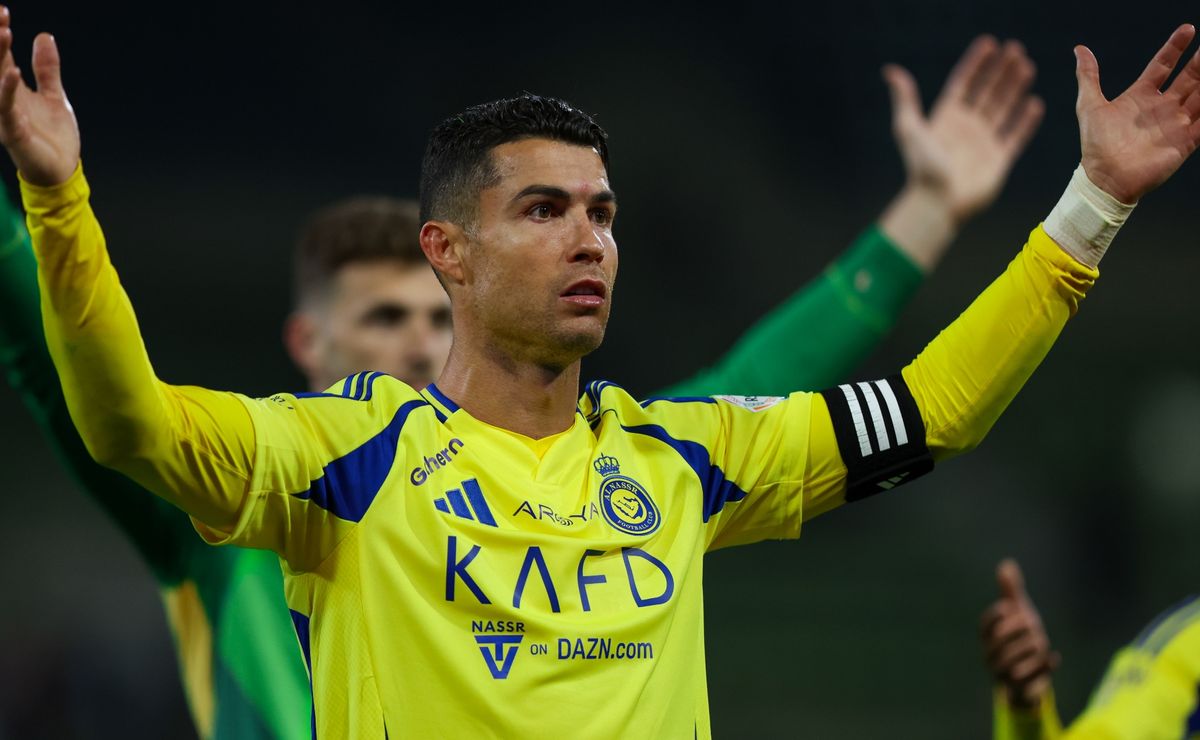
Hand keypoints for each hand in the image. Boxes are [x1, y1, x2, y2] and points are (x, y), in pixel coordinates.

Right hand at [0, 7, 78, 186]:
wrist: (62, 171)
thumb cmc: (53, 136)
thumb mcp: (53, 95)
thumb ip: (46, 68)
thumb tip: (44, 36)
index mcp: (12, 89)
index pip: (1, 55)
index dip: (0, 33)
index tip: (3, 11)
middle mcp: (4, 99)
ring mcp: (6, 115)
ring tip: (4, 33)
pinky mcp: (14, 132)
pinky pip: (6, 109)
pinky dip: (8, 90)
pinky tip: (13, 72)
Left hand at [885, 36, 1043, 224]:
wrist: (938, 202)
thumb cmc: (922, 166)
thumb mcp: (908, 128)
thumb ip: (905, 99)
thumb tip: (891, 71)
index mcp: (945, 119)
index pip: (963, 84)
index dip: (975, 64)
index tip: (989, 43)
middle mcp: (965, 128)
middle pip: (986, 92)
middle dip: (1000, 71)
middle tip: (1015, 49)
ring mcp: (983, 143)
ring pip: (1003, 109)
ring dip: (1015, 87)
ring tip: (1026, 66)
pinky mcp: (999, 160)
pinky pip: (1016, 136)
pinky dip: (1026, 121)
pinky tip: (1034, 103)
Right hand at [980, 559, 1058, 709]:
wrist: (1026, 675)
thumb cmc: (1019, 637)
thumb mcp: (1017, 612)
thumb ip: (1010, 590)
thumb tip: (1006, 563)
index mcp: (987, 637)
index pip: (986, 624)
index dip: (999, 614)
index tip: (1014, 608)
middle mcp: (990, 655)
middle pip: (1003, 640)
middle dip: (1021, 629)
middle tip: (1033, 624)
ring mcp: (1003, 673)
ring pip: (1015, 660)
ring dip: (1033, 648)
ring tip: (1042, 643)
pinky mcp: (1019, 688)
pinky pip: (1030, 680)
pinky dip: (1043, 667)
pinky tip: (1054, 657)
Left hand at [1076, 24, 1199, 202]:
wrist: (1104, 179)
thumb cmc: (1096, 144)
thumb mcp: (1089, 105)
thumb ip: (1088, 77)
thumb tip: (1079, 49)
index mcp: (1141, 96)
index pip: (1163, 65)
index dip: (1175, 47)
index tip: (1188, 29)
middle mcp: (1161, 107)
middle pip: (1188, 78)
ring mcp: (1175, 124)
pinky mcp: (1184, 142)